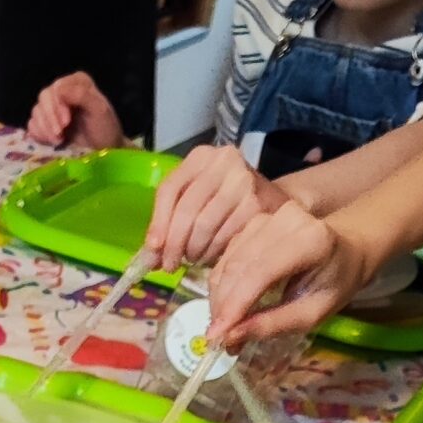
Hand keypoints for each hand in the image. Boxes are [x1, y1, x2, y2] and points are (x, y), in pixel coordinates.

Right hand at [28, 73, 122, 150]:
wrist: (103, 151)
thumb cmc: (105, 129)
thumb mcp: (99, 110)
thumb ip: (82, 95)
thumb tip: (60, 90)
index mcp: (77, 82)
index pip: (57, 88)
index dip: (57, 105)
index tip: (66, 123)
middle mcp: (63, 90)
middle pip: (44, 97)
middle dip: (49, 118)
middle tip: (59, 135)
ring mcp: (52, 107)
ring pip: (36, 111)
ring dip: (44, 128)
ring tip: (58, 141)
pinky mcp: (45, 123)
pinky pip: (32, 125)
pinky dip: (39, 134)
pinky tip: (50, 142)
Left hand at [146, 146, 284, 270]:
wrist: (273, 200)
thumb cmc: (225, 202)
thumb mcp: (196, 198)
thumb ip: (171, 220)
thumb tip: (150, 257)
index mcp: (201, 156)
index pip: (170, 188)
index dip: (158, 222)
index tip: (153, 249)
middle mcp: (223, 162)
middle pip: (186, 208)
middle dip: (174, 243)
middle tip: (170, 265)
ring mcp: (243, 182)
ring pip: (204, 225)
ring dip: (194, 250)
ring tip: (192, 259)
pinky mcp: (257, 205)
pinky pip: (225, 237)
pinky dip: (213, 253)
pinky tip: (211, 257)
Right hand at [208, 201, 373, 350]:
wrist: (349, 249)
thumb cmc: (336, 283)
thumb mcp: (313, 314)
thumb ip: (273, 324)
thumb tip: (230, 337)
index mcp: (310, 240)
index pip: (260, 273)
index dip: (234, 306)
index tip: (216, 336)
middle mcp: (286, 220)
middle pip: (238, 266)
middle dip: (222, 306)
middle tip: (219, 339)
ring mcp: (268, 217)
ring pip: (228, 261)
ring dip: (219, 297)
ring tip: (225, 326)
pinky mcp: (255, 221)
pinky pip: (228, 255)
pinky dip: (223, 283)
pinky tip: (228, 305)